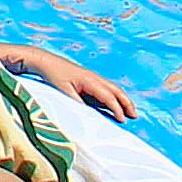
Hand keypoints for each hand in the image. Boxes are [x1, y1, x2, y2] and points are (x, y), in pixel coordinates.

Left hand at [21, 48, 139, 118]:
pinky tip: (115, 105)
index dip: (117, 108)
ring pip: (113, 89)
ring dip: (123, 100)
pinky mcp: (89, 80)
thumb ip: (77, 103)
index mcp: (90, 80)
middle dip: (127, 103)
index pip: (108, 96)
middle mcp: (95, 78)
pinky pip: (106, 89)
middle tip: (135, 116)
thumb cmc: (54, 76)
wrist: (46, 61)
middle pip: (116, 90)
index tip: (123, 120)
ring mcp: (93, 78)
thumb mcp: (64, 92)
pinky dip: (114, 97)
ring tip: (131, 112)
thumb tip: (90, 115)